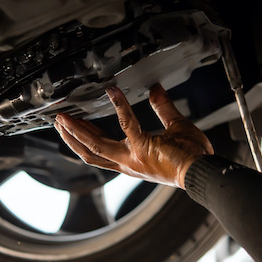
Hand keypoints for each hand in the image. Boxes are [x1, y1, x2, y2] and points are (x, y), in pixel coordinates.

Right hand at [54, 84, 213, 188]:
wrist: (202, 171)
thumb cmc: (191, 157)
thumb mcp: (174, 127)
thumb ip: (162, 108)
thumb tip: (155, 89)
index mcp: (131, 160)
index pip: (100, 151)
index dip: (84, 139)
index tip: (74, 126)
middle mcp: (127, 162)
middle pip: (90, 151)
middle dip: (72, 136)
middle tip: (59, 120)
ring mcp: (132, 157)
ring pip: (96, 144)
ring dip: (78, 130)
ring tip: (64, 116)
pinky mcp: (142, 147)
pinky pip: (126, 123)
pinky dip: (118, 105)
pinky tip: (112, 91)